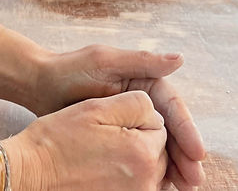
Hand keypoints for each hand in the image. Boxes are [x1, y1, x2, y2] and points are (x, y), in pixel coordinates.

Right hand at [4, 92, 170, 189]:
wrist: (30, 173)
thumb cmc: (58, 140)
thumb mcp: (96, 108)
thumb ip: (136, 104)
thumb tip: (156, 115)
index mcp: (143, 153)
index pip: (160, 127)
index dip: (136, 120)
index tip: (109, 123)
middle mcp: (145, 181)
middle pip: (158, 153)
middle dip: (138, 142)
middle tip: (102, 139)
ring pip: (149, 172)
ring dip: (132, 162)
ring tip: (100, 157)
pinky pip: (137, 187)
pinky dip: (125, 179)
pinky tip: (102, 173)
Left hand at [22, 46, 206, 188]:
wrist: (39, 85)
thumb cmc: (69, 69)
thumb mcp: (105, 61)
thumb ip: (142, 61)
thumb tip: (180, 59)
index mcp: (145, 81)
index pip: (173, 107)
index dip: (188, 131)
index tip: (197, 153)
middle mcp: (143, 100)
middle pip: (172, 130)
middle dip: (185, 155)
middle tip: (194, 180)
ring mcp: (131, 119)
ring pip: (159, 145)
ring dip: (173, 166)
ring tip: (183, 187)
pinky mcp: (118, 134)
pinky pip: (140, 152)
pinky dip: (151, 168)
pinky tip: (159, 185)